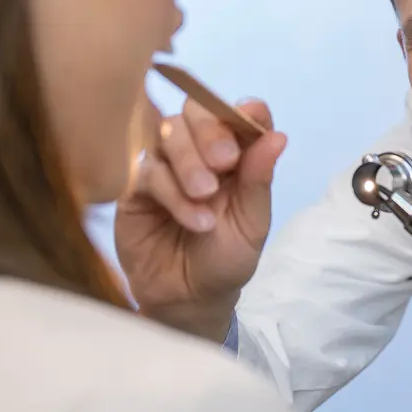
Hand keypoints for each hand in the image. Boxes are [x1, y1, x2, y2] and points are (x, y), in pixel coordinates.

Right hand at [115, 94, 286, 337]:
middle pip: (196, 112)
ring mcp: (163, 164)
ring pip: (168, 133)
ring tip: (205, 198)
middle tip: (224, 163)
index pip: (237, 114)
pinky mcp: (134, 186)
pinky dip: (172, 192)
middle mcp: (197, 150)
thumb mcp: (251, 223)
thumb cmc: (225, 258)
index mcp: (233, 153)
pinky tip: (194, 219)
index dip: (245, 112)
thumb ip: (258, 180)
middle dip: (211, 132)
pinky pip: (147, 170)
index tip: (253, 119)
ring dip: (190, 162)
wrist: (188, 300)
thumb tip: (277, 136)